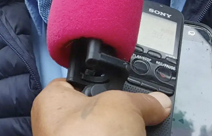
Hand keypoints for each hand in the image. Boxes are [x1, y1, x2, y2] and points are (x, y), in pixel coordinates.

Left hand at [31, 79, 171, 135]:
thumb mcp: (124, 105)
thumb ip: (143, 100)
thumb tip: (160, 103)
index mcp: (52, 103)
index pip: (75, 82)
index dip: (101, 80)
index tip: (126, 84)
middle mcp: (56, 128)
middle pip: (97, 112)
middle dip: (121, 113)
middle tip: (145, 109)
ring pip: (106, 134)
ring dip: (126, 132)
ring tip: (148, 128)